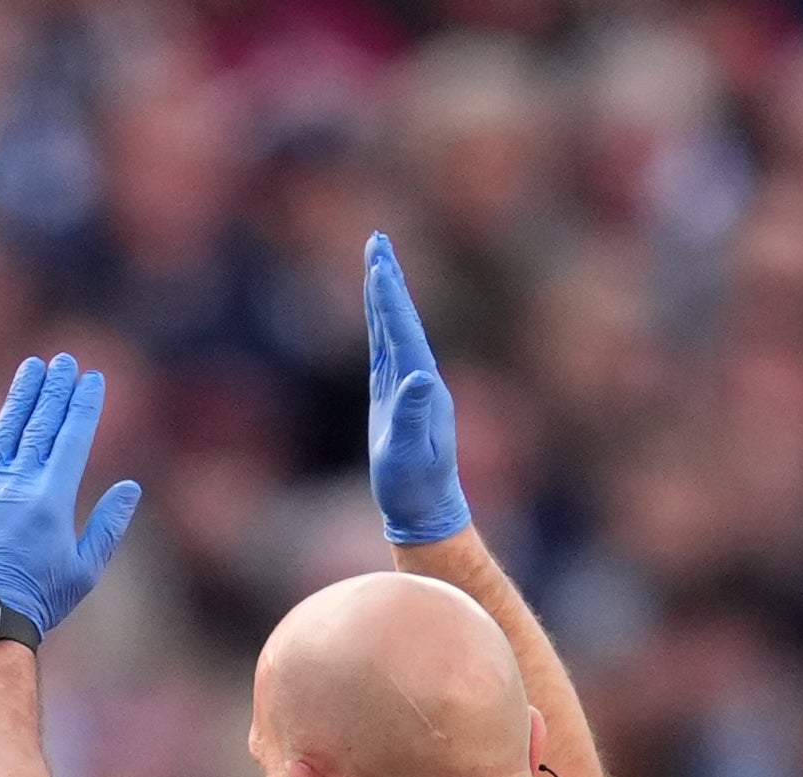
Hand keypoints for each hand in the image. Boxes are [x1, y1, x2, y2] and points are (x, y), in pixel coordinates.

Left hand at [0, 352, 142, 635]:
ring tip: (32, 368)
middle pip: (40, 424)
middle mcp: (17, 484)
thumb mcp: (86, 568)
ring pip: (4, 431)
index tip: (93, 378)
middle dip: (55, 390)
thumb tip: (131, 487)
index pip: (73, 437)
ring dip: (20, 396)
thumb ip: (108, 525)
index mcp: (53, 498)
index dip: (85, 404)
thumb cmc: (41, 599)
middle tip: (64, 361)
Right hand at [363, 231, 468, 548]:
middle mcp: (417, 376)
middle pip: (399, 318)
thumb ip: (413, 413)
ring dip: (384, 295)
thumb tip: (418, 375)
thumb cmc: (415, 485)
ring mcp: (407, 384)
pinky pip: (386, 348)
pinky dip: (380, 323)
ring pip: (393, 329)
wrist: (426, 507)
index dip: (389, 294)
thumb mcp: (410, 452)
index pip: (402, 328)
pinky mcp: (395, 396)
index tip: (379, 260)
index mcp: (420, 383)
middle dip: (387, 280)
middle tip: (377, 241)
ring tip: (376, 262)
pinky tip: (376, 310)